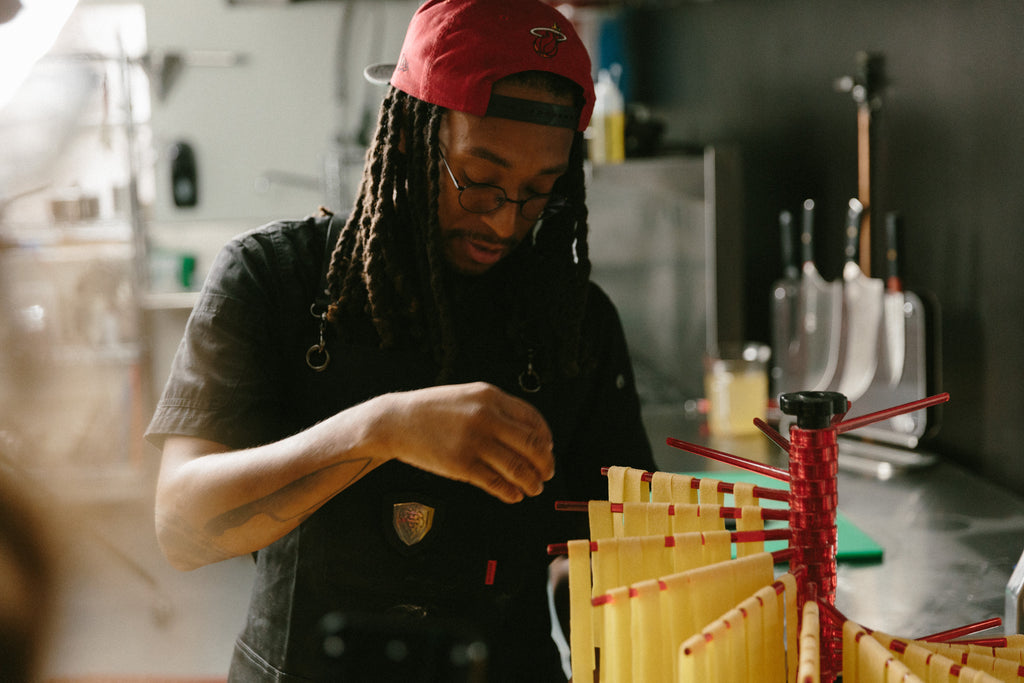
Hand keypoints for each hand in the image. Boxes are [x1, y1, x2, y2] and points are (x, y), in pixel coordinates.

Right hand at [378, 382, 554, 502]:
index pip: (533, 419)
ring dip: (532, 482)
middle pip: (532, 445)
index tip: (548, 450)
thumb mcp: (468, 397)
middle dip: (545, 464)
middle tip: (547, 474)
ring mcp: (473, 441)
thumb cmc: (434, 411)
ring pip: (518, 467)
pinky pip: (496, 483)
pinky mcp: (461, 464)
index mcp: (490, 396)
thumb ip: (498, 410)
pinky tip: (513, 495)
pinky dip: (510, 492)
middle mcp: (485, 416)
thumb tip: (531, 434)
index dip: (546, 438)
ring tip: (534, 488)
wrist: (396, 421)